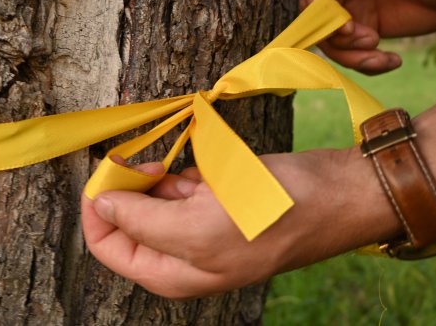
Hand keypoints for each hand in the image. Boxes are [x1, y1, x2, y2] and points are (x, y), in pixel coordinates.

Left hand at [81, 149, 399, 298]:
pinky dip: (186, 172)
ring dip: (161, 177)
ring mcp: (200, 228)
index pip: (107, 246)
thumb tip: (101, 206)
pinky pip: (182, 184)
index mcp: (171, 274)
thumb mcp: (199, 227)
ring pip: (153, 197)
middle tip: (148, 162)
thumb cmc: (272, 216)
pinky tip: (210, 173)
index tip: (109, 170)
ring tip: (189, 174)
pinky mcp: (217, 202)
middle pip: (127, 220)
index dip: (100, 208)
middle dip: (131, 187)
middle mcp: (181, 256)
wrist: (335, 194)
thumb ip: (142, 221)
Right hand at [301, 0, 435, 73]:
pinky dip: (365, 64)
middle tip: (371, 41)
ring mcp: (357, 7)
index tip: (347, 26)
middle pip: (315, 14)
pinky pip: (351, 52)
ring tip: (382, 56)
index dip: (319, 6)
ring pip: (330, 39)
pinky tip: (394, 61)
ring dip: (350, 56)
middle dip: (333, 36)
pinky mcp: (368, 27)